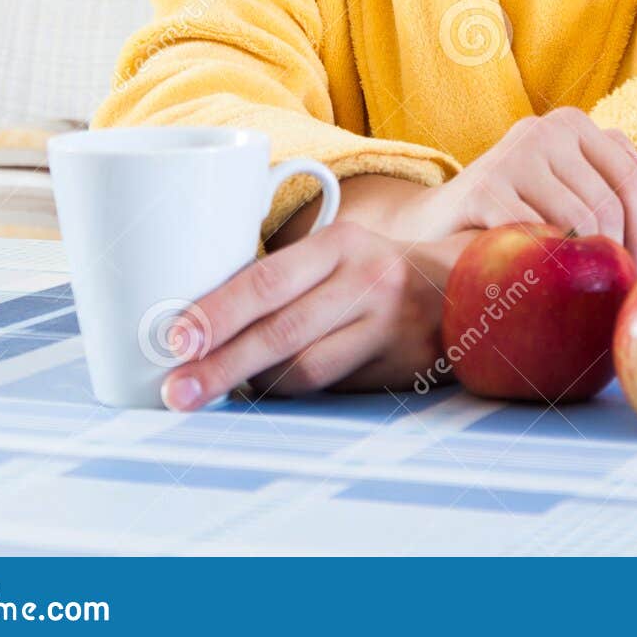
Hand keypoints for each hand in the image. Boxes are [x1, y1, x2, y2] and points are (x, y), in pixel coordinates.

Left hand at [158, 220, 468, 409]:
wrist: (461, 288)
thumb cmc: (374, 272)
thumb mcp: (337, 251)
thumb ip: (282, 276)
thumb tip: (198, 320)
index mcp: (339, 243)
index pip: (268, 280)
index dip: (218, 312)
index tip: (175, 337)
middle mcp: (366, 280)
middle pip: (281, 331)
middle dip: (221, 365)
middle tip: (178, 390)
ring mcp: (385, 325)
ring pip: (305, 368)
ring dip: (253, 385)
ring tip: (212, 393)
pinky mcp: (395, 363)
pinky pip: (330, 387)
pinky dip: (292, 392)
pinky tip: (268, 390)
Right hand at [392, 107, 636, 270]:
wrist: (434, 223)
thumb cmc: (515, 213)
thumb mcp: (563, 186)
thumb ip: (605, 188)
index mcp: (572, 122)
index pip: (629, 176)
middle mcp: (545, 128)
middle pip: (607, 203)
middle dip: (615, 254)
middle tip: (611, 291)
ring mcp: (513, 153)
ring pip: (578, 221)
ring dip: (584, 264)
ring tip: (581, 290)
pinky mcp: (485, 186)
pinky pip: (538, 234)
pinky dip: (546, 265)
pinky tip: (542, 284)